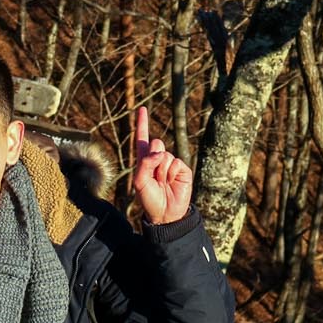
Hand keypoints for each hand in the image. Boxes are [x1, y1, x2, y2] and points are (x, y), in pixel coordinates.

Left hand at [131, 106, 191, 224]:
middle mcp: (158, 159)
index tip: (142, 109)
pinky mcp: (182, 169)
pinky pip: (176, 162)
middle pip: (156, 143)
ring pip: (165, 154)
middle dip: (153, 158)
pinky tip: (171, 182)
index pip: (143, 138)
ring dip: (161, 170)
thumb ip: (145, 163)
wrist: (166, 214)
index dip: (142, 123)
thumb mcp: (140, 182)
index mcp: (144, 160)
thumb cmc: (149, 199)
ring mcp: (171, 163)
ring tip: (162, 183)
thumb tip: (160, 152)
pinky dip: (172, 173)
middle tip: (154, 176)